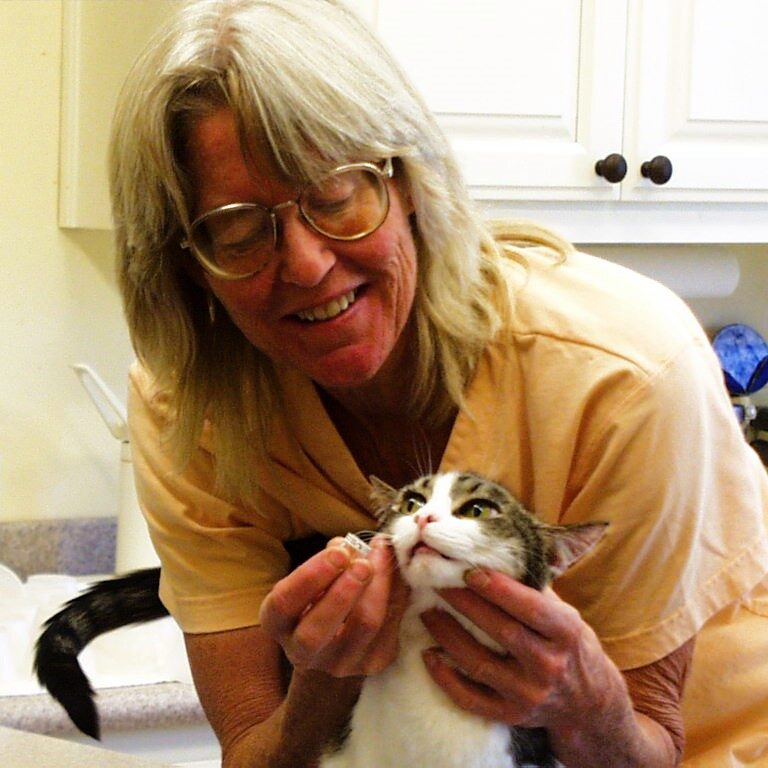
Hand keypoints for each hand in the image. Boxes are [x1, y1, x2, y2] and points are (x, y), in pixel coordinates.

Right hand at [259, 537, 408, 677]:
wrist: (337, 642)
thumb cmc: (321, 596)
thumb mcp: (314, 578)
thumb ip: (329, 560)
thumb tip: (351, 546)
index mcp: (279, 623)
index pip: (284, 603)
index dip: (310, 576)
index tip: (337, 551)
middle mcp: (303, 652)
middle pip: (316, 631)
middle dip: (342, 593)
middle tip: (362, 563)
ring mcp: (339, 663)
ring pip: (363, 627)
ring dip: (377, 588)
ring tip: (381, 558)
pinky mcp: (373, 662)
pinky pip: (390, 627)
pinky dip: (397, 594)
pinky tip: (398, 570)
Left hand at [420, 569, 628, 732]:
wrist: (589, 703)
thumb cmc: (569, 644)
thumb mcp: (564, 614)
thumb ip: (533, 589)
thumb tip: (494, 554)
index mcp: (566, 632)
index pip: (529, 607)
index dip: (497, 588)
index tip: (469, 569)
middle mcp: (549, 665)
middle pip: (500, 631)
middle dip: (464, 603)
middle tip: (436, 581)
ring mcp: (529, 694)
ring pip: (480, 663)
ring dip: (447, 635)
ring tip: (425, 612)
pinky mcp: (512, 715)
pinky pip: (471, 699)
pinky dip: (446, 678)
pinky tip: (429, 655)